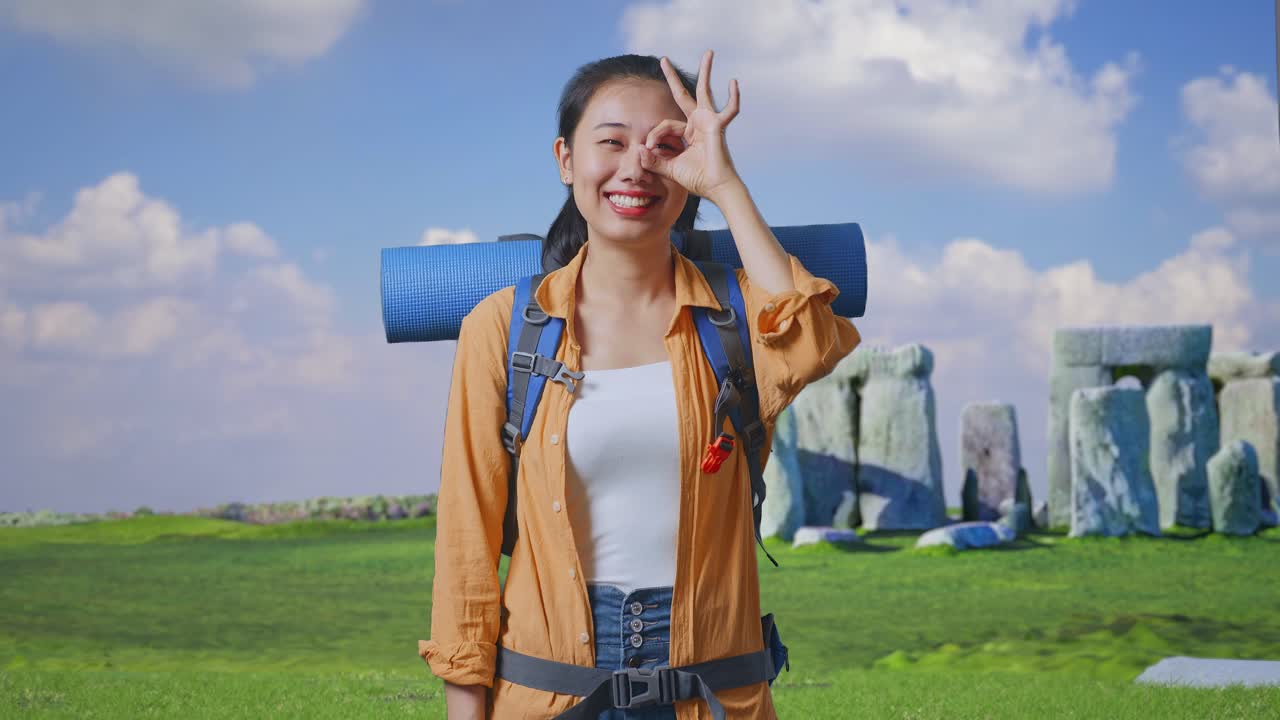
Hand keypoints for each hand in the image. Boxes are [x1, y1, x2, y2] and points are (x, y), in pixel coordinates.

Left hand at [640, 50, 742, 203]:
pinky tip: (734, 82)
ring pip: (705, 91)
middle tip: (663, 59)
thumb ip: (654, 161)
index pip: (665, 124)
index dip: (655, 134)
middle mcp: (698, 123)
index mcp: (688, 133)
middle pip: (683, 95)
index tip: (650, 148)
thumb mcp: (670, 169)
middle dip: (673, 78)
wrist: (715, 187)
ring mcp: (709, 122)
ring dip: (706, 71)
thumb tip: (638, 150)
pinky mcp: (718, 126)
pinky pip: (729, 110)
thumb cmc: (697, 179)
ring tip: (709, 53)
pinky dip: (733, 98)